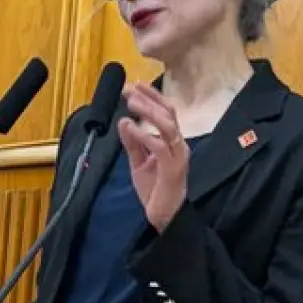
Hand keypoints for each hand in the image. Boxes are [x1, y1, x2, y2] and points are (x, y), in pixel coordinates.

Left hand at [117, 83, 189, 231]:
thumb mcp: (138, 162)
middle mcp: (179, 145)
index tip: (134, 86)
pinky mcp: (173, 168)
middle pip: (168, 113)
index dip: (152, 97)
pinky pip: (159, 146)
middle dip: (148, 99)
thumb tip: (123, 121)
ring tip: (131, 103)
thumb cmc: (155, 190)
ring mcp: (178, 156)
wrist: (165, 217)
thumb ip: (132, 143)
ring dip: (149, 111)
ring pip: (168, 125)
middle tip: (129, 90)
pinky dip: (144, 135)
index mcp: (173, 142)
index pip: (166, 112)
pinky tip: (131, 128)